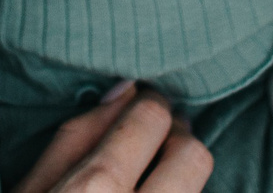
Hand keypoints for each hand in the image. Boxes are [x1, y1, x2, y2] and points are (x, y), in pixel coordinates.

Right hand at [11, 84, 212, 192]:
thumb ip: (73, 139)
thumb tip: (123, 90)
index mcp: (93, 191)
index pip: (151, 120)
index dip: (151, 103)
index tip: (143, 101)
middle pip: (194, 157)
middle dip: (178, 137)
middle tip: (158, 135)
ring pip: (198, 189)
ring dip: (182, 174)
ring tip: (156, 171)